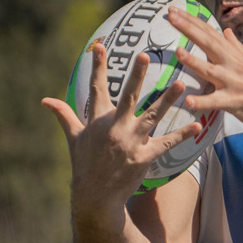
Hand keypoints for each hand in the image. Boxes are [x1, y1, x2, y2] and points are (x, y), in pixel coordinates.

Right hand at [42, 43, 199, 216]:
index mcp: (97, 120)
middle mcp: (114, 128)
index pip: (96, 88)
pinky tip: (196, 125)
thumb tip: (46, 100)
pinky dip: (182, 135)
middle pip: (128, 96)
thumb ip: (63, 115)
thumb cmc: (84, 164)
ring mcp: (130, 142)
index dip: (97, 66)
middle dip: (136, 75)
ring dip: (167, 100)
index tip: (99, 46)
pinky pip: (166, 143)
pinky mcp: (143, 158)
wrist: (95, 196)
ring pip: (152, 116)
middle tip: (144, 55)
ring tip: (181, 84)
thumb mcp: (73, 138)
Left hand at [165, 7, 242, 133]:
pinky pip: (216, 102)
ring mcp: (233, 82)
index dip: (192, 21)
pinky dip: (203, 102)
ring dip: (195, 62)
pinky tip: (189, 100)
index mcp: (231, 54)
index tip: (174, 10)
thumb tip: (227, 31)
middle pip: (209, 43)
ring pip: (211, 71)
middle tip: (171, 16)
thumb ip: (234, 46)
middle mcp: (232, 64)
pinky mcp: (234, 102)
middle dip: (189, 29)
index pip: (209, 33)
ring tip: (179, 52)